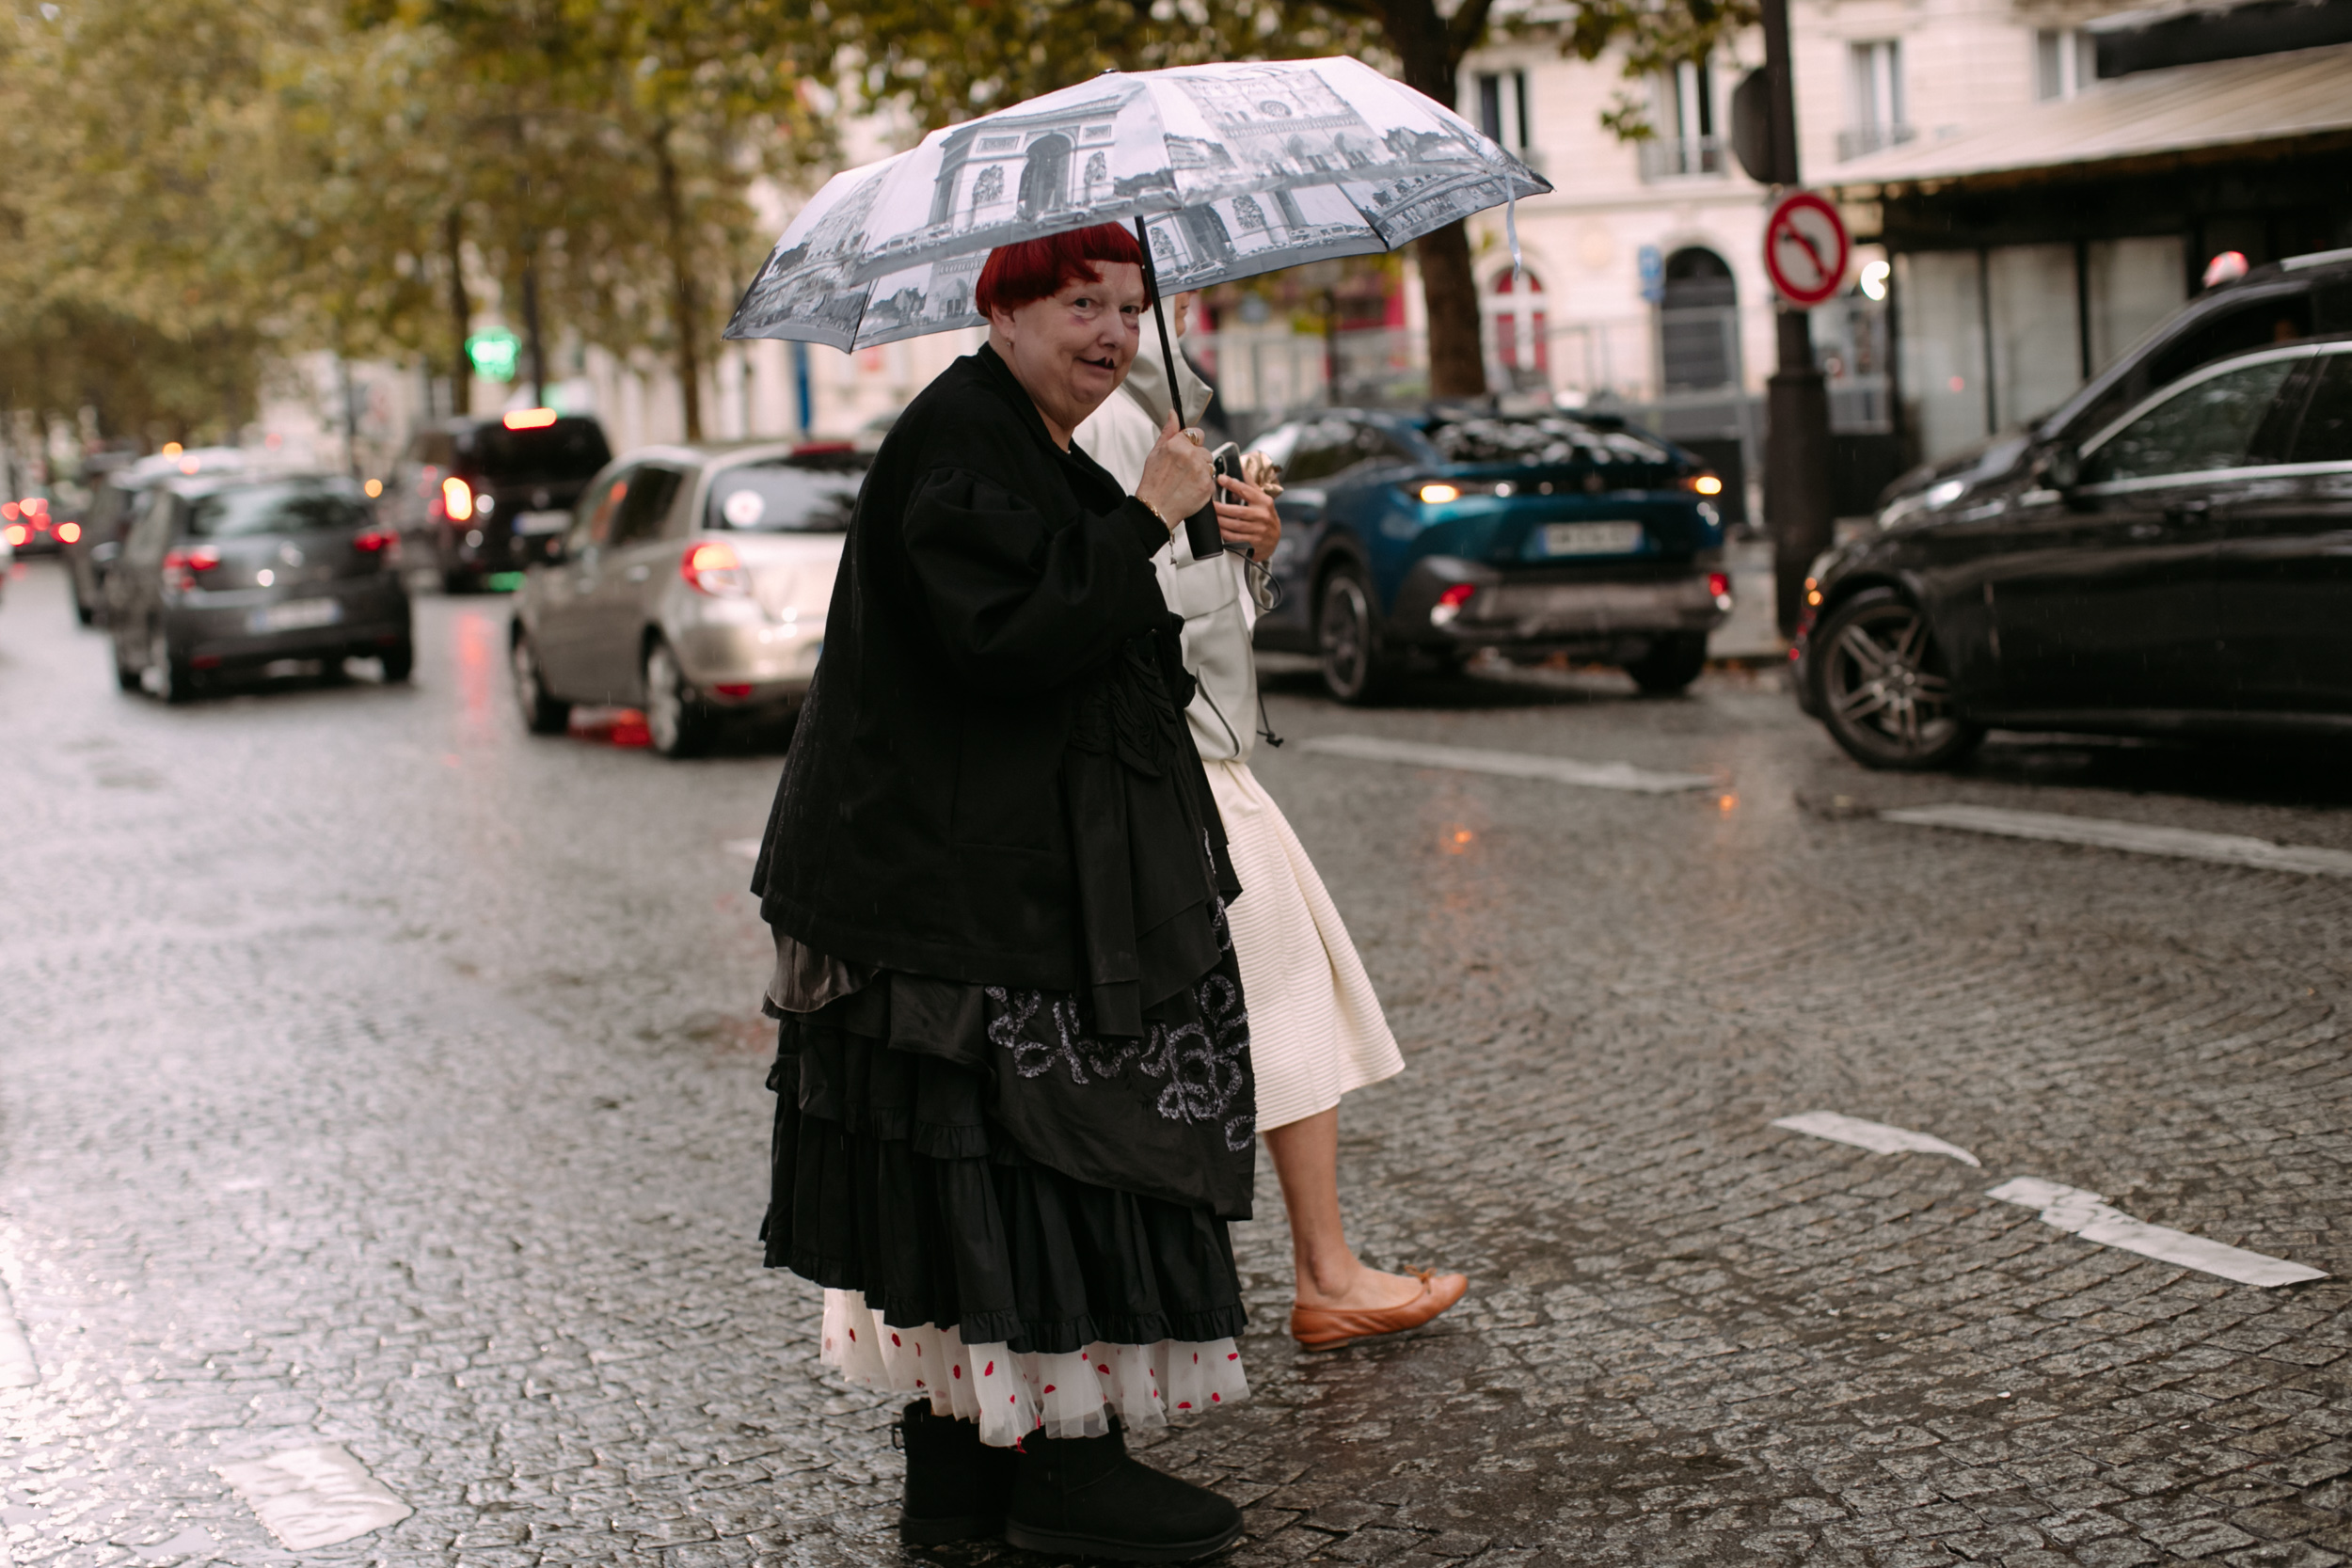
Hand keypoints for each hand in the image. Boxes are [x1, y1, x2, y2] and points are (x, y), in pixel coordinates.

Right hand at [1134, 411, 1213, 527]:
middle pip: (1205, 451)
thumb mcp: (1155, 453)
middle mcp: (1192, 456)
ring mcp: (1201, 471)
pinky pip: (1211, 480)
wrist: (1156, 509)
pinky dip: (1203, 485)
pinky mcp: (1208, 486)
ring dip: (1201, 471)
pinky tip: (1190, 490)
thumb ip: (1168, 431)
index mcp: (1178, 444)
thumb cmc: (1153, 483)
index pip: (1197, 434)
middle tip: (1182, 472)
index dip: (1192, 443)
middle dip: (1197, 459)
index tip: (1186, 452)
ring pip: (1209, 465)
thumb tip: (1173, 414)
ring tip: (1185, 481)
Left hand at [1213, 473, 1279, 560]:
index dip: (1233, 484)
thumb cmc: (1264, 515)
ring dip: (1220, 521)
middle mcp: (1263, 515)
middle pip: (1238, 511)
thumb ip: (1250, 484)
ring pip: (1235, 525)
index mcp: (1264, 501)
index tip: (1221, 478)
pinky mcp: (1254, 541)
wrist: (1274, 538)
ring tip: (1211, 516)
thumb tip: (1239, 467)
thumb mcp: (1261, 498)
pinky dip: (1224, 533)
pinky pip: (1235, 537)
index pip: (1246, 491)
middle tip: (1209, 503)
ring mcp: (1259, 529)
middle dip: (1221, 508)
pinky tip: (1217, 528)